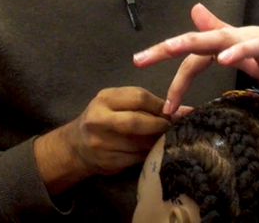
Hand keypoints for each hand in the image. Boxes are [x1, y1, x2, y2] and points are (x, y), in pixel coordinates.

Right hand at [35, 87, 169, 193]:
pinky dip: (150, 153)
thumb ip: (143, 102)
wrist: (76, 146)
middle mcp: (99, 120)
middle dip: (159, 124)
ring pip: (139, 143)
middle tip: (171, 126)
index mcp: (104, 99)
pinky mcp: (108, 162)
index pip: (138, 97)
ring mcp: (102, 143)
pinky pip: (137, 157)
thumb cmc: (102, 118)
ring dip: (157, 140)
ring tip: (166, 137)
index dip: (159, 105)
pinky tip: (154, 149)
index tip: (171, 110)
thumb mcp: (115, 102)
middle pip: (137, 121)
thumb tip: (182, 109)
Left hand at [133, 3, 258, 113]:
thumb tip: (195, 11)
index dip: (166, 58)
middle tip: (139, 60)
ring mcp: (254, 43)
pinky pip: (254, 49)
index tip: (141, 69)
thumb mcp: (244, 46)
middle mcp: (235, 38)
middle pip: (195, 41)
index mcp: (227, 41)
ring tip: (169, 48)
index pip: (191, 51)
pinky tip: (224, 59)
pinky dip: (238, 52)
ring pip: (219, 39)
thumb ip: (219, 31)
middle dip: (165, 49)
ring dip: (193, 43)